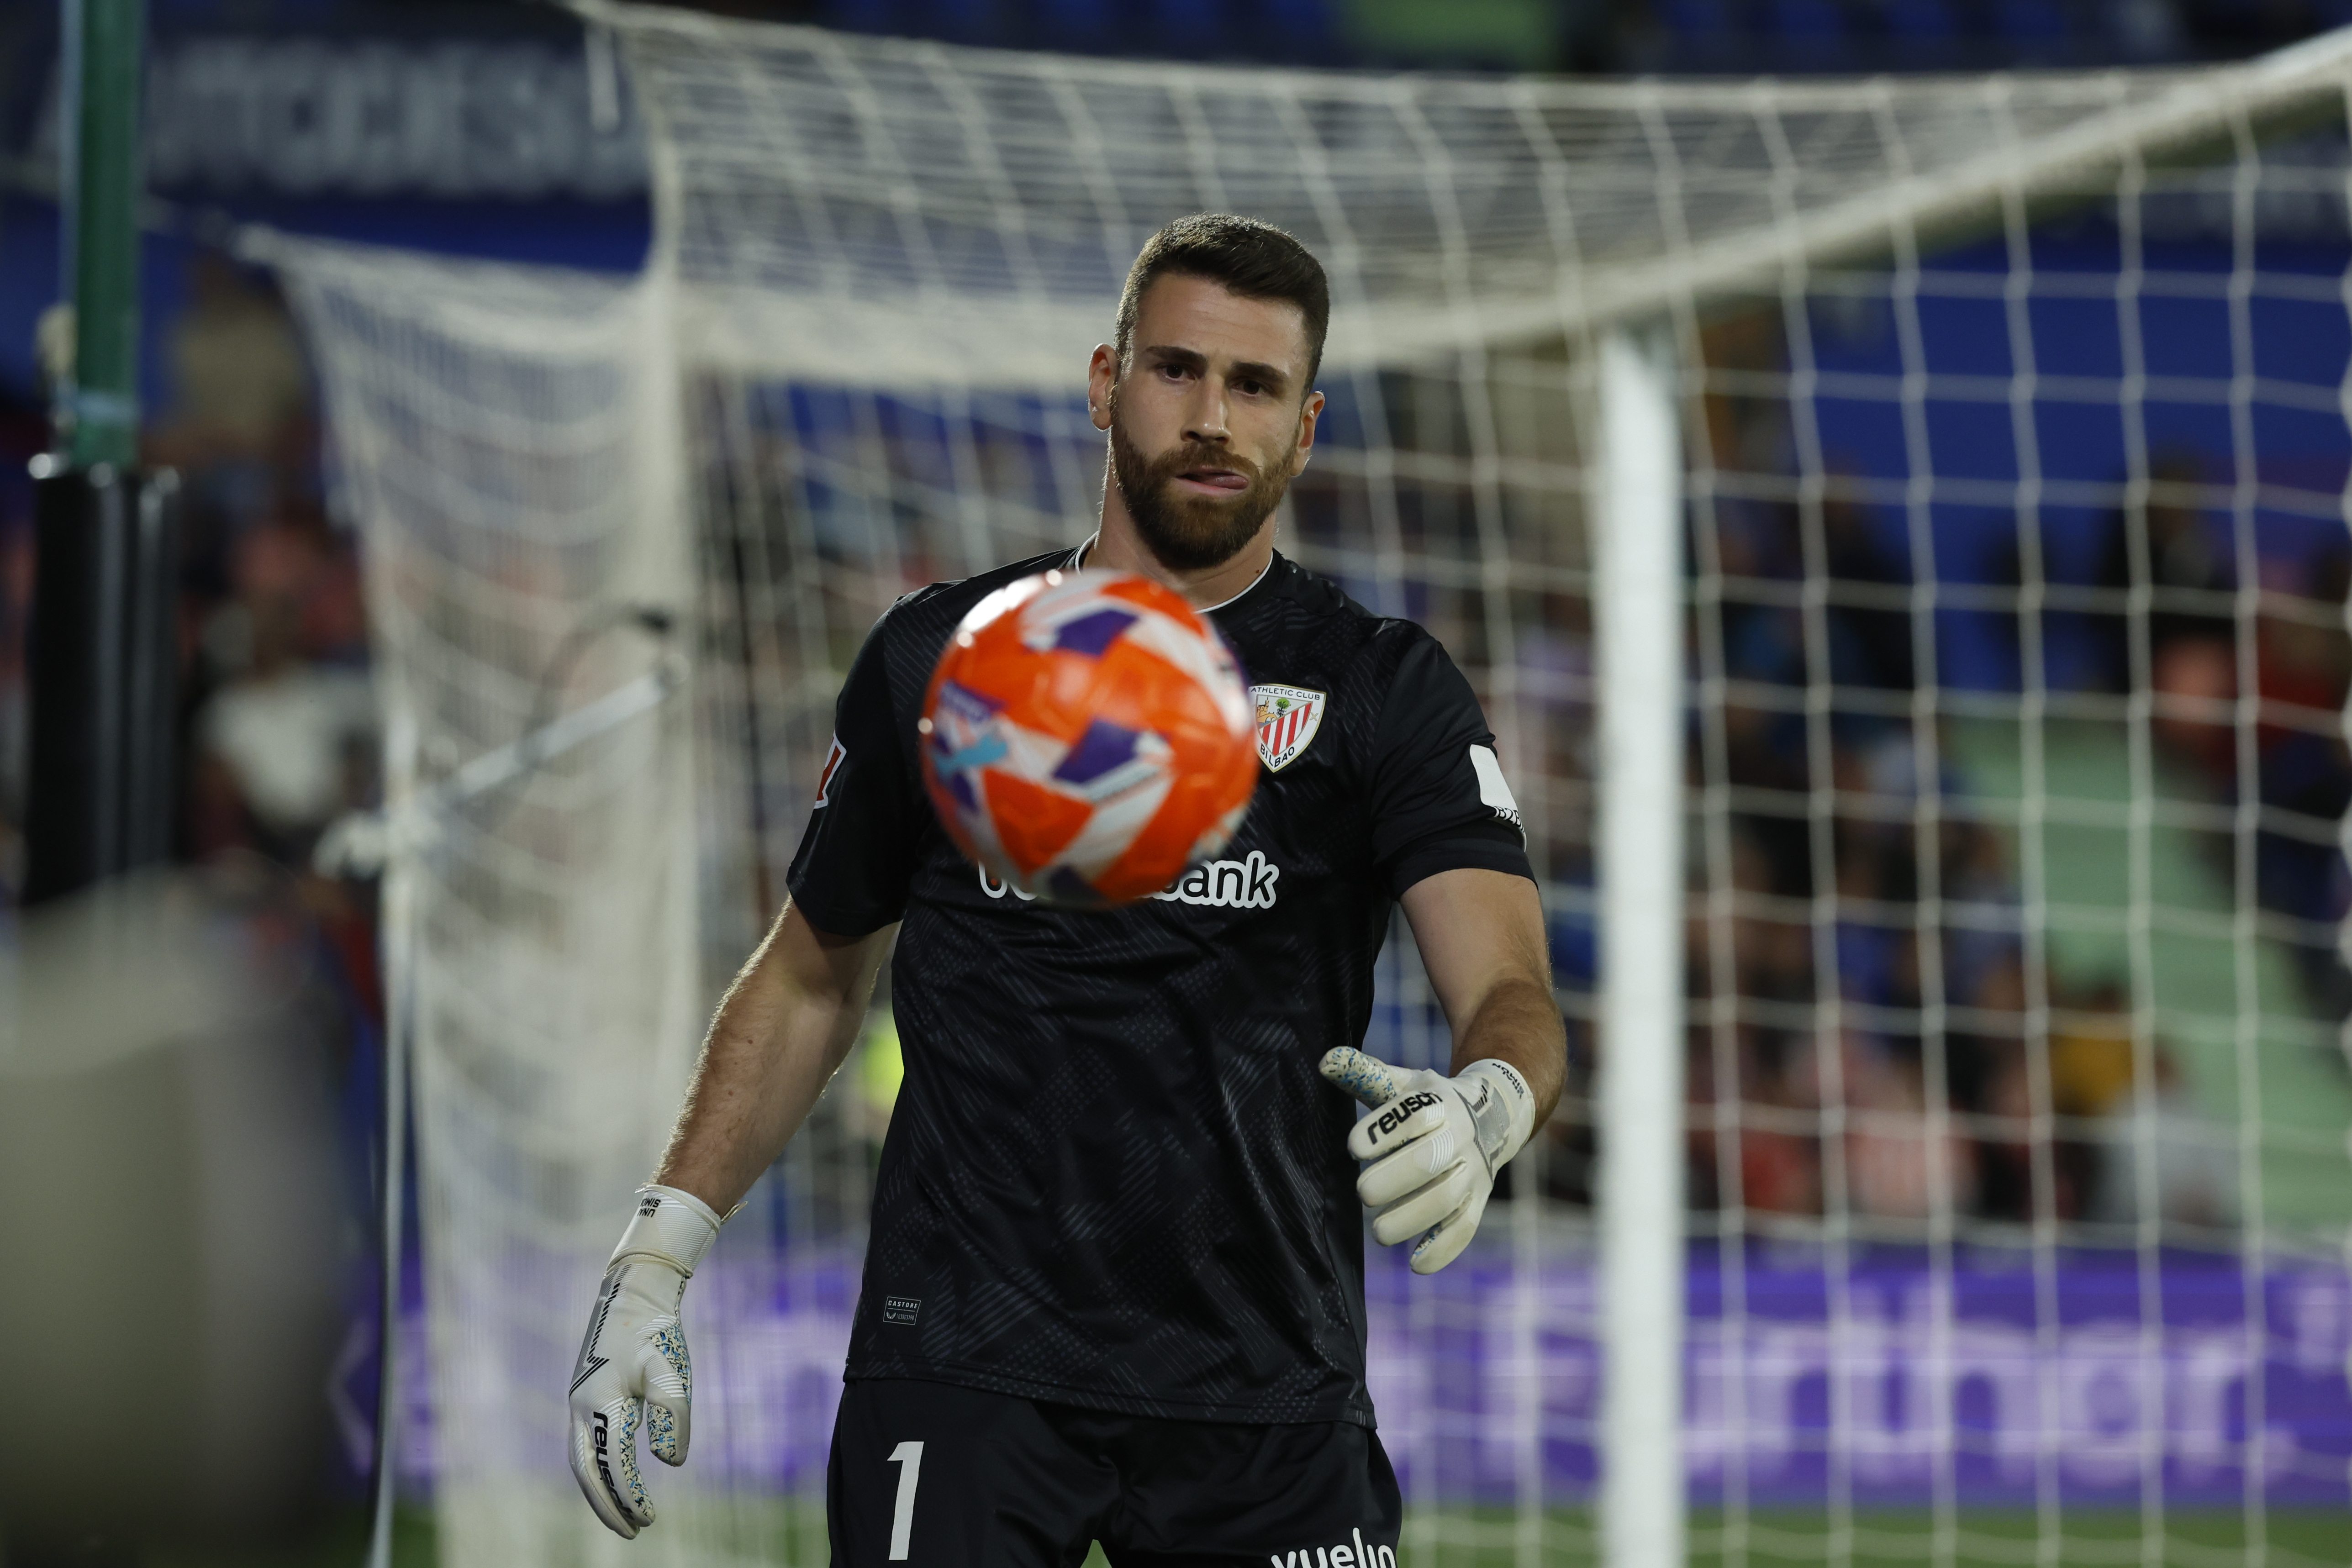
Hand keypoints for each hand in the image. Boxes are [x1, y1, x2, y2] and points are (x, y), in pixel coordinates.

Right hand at [567, 1185, 723, 1537]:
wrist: (634, 1293)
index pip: (612, 1463)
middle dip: (606, 1505)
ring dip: (600, 1491)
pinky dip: (597, 1470)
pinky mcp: (586, 1397)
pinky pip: (585, 1445)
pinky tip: (616, 1480)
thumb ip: (673, 1416)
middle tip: (632, 1532)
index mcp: (599, 1402)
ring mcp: (579, 1402)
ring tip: (625, 1515)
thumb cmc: (655, 1332)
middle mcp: (580, 1406)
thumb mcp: (671, 1371)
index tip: (650, 1519)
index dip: (629, 1495)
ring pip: (581, 1460)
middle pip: (586, 1471)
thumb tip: (670, 1462)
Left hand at [1319, 1047, 1534, 1273]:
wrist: (1491, 1115)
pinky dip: (1442, 1250)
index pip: (1414, 1115)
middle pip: (1430, 1160)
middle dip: (1392, 1179)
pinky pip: (1465, 1229)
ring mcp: (1473, 1172)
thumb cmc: (1428, 1102)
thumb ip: (1366, 1075)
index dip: (1382, 1132)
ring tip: (1378, 1231)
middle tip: (1363, 1193)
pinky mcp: (1477, 1202)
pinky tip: (1415, 1263)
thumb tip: (1325, 1060)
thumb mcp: (1403, 1083)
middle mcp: (1460, 1137)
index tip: (1353, 1147)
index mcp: (1439, 1102)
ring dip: (1410, 1218)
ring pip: (1447, 1198)